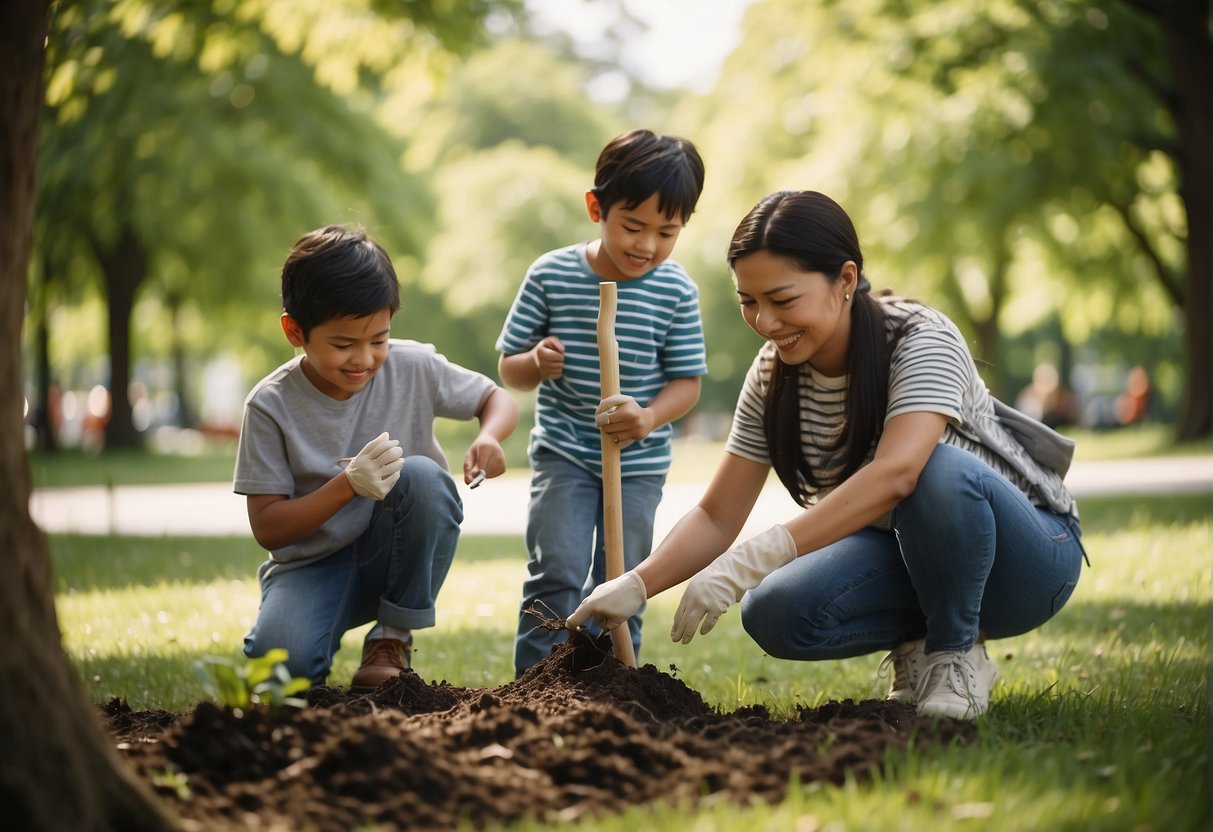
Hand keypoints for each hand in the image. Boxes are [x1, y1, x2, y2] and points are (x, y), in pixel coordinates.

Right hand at [344, 432, 404, 499]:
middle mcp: (368, 470)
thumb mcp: (363, 455)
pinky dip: (396, 473)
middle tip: (399, 450)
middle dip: (398, 451)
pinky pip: (394, 477)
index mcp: (364, 459)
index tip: (396, 443)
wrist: (350, 487)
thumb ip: (374, 445)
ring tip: (400, 460)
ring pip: (395, 467)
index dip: (391, 443)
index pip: (382, 447)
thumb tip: (387, 434)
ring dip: (400, 462)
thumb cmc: (359, 467)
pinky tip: (395, 472)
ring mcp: (374, 480)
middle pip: (390, 455)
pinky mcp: (380, 490)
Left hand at [463, 436, 505, 485]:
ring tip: (482, 464)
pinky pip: (494, 475)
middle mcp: (497, 454)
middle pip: (485, 471)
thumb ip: (467, 467)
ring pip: (489, 475)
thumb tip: (468, 482)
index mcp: (486, 448)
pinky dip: (489, 474)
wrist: (490, 440)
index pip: (482, 463)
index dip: (476, 473)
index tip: (471, 481)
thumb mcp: (470, 454)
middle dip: (477, 474)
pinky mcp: (504, 466)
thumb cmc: (477, 448)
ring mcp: (502, 460)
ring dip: (483, 474)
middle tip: (472, 472)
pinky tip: (488, 466)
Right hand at [533, 336, 564, 379]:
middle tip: (555, 357)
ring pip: (560, 370)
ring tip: (554, 361)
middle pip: (560, 364)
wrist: (534, 360)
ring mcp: (542, 371)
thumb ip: (556, 342)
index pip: (559, 357)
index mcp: (541, 352)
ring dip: (560, 365)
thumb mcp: (549, 341)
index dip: (560, 354)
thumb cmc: (544, 348)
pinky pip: (558, 375)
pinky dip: (558, 371)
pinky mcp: (545, 377)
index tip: (556, 352)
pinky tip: (553, 367)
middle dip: (560, 360)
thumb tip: (562, 350)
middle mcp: (540, 363)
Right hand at [566, 571, 646, 631]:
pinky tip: (610, 607)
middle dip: (581, 619)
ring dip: (594, 613)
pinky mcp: (601, 589)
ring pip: (590, 607)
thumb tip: (602, 624)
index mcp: (590, 607)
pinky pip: (596, 601)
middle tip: (581, 626)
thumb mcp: (616, 621)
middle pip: (581, 613)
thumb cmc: (626, 604)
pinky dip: (599, 606)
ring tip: (608, 614)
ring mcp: (595, 592)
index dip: (571, 626)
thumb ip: (605, 626)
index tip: (569, 629)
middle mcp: (590, 599)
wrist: (636, 584)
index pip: (574, 620)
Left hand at [595, 394, 645, 449]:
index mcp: (628, 412)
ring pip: (614, 436)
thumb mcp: (623, 402)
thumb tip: (599, 412)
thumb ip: (611, 403)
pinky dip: (616, 439)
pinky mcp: (635, 437)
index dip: (601, 419)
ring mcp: (635, 431)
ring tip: (611, 429)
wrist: (648, 419)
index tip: (599, 419)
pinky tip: (617, 434)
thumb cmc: (631, 409)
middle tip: (604, 424)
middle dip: (605, 426)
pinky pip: (620, 442)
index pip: (608, 418)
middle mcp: (633, 422)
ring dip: (610, 434)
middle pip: (609, 428)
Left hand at [670, 525, 797, 643]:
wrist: (732, 570)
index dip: (676, 623)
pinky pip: (709, 621)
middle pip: (684, 618)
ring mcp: (705, 602)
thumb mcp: (701, 583)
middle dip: (679, 631)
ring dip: (688, 633)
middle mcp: (694, 598)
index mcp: (689, 592)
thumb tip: (690, 609)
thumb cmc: (718, 577)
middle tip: (676, 640)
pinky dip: (705, 627)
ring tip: (685, 641)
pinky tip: (703, 632)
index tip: (673, 631)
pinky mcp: (716, 606)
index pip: (679, 611)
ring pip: (692, 622)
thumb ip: (695, 595)